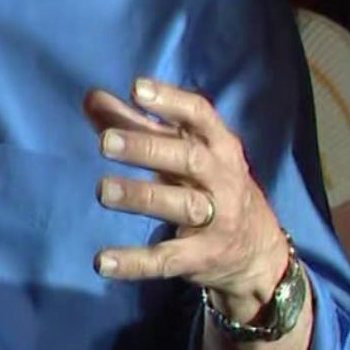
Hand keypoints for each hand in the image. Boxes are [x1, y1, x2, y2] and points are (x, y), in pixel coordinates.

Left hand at [87, 79, 292, 322]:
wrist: (258, 253)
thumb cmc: (209, 185)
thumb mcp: (183, 152)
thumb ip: (138, 125)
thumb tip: (91, 97)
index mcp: (219, 145)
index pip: (200, 115)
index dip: (170, 100)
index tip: (136, 88)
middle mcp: (222, 179)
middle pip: (188, 159)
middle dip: (147, 149)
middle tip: (105, 142)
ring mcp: (215, 220)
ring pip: (180, 206)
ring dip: (140, 196)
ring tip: (102, 189)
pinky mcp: (200, 258)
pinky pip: (165, 259)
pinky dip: (134, 262)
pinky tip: (102, 261)